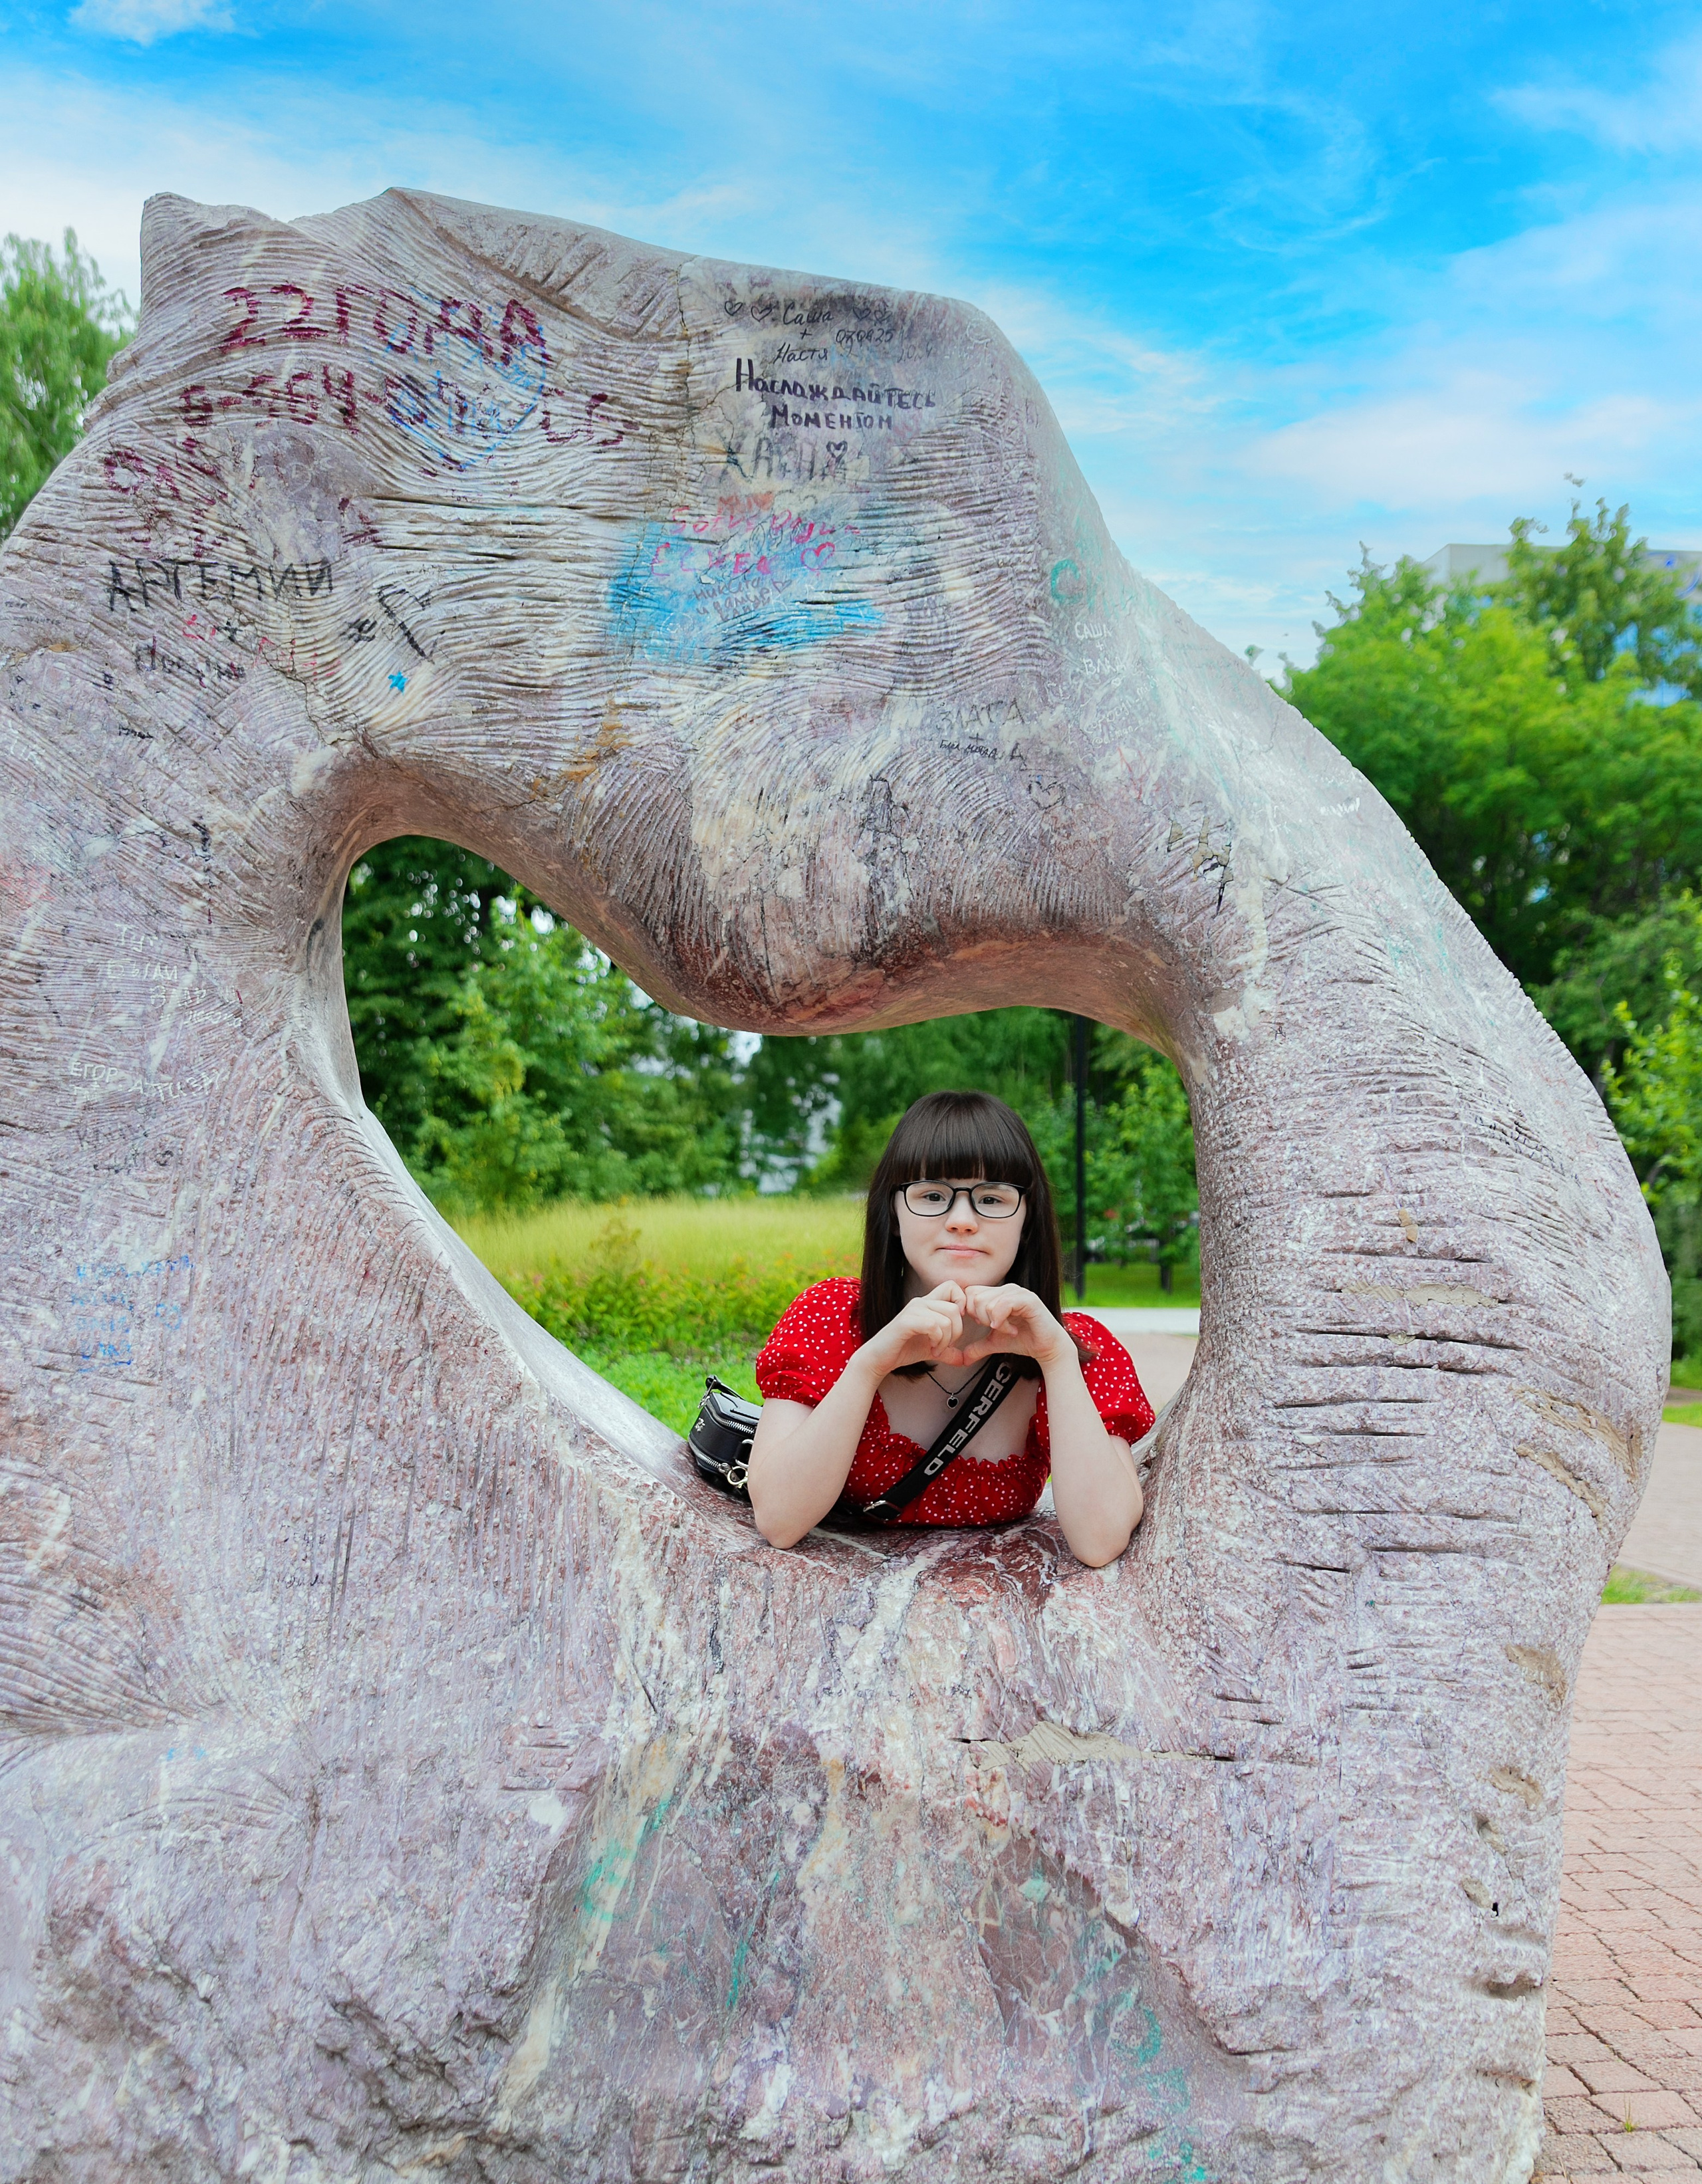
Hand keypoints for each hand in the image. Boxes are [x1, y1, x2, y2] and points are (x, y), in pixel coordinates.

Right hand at [861, 1283, 970, 1375]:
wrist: (879, 1358)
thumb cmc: (903, 1349)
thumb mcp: (932, 1348)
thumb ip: (949, 1351)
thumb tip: (965, 1359)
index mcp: (928, 1303)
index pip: (952, 1286)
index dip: (961, 1302)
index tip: (956, 1324)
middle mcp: (921, 1302)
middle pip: (954, 1308)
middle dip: (957, 1332)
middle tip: (945, 1346)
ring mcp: (913, 1310)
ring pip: (946, 1319)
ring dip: (946, 1340)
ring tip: (937, 1350)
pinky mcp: (906, 1322)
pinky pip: (933, 1326)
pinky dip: (937, 1341)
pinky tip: (931, 1350)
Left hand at [948, 1284, 1071, 1368]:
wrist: (1047, 1347)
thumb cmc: (1023, 1340)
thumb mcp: (994, 1343)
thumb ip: (977, 1347)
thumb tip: (961, 1359)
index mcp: (997, 1293)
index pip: (970, 1293)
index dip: (971, 1312)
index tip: (985, 1325)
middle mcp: (1006, 1288)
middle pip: (974, 1297)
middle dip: (981, 1318)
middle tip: (996, 1328)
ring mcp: (1017, 1292)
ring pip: (986, 1302)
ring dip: (993, 1322)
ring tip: (1007, 1330)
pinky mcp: (1028, 1299)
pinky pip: (1003, 1305)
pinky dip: (1002, 1321)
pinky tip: (1011, 1330)